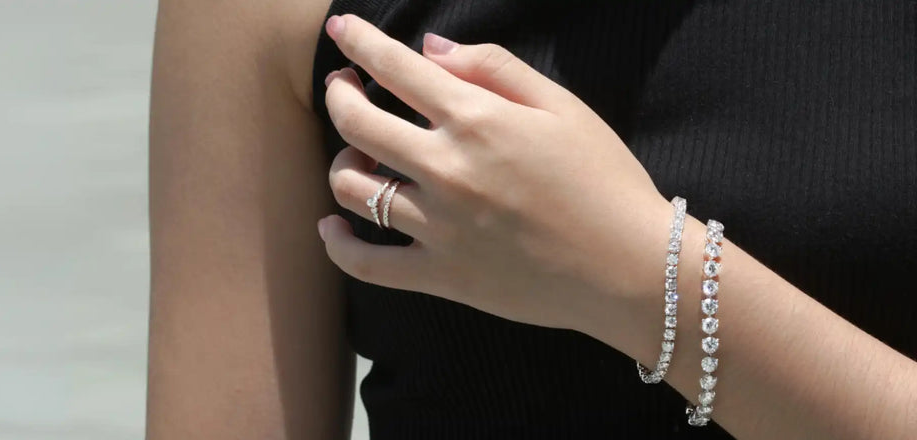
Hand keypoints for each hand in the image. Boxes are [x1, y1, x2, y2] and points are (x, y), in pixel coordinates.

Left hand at [318, 14, 671, 339]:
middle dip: (340, 95)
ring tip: (358, 158)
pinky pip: (366, 264)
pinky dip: (338, 245)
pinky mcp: (440, 275)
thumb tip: (431, 48)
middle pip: (356, 123)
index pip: (396, 68)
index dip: (360, 43)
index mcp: (477, 120)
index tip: (341, 30)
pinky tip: (332, 227)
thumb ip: (493, 69)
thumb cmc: (604, 180)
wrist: (630, 269)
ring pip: (352, 189)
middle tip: (344, 88)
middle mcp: (446, 169)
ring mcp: (438, 226)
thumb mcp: (562, 106)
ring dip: (343, 164)